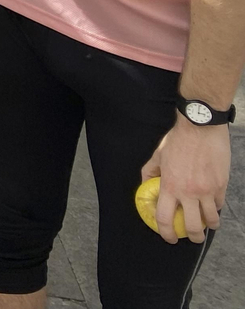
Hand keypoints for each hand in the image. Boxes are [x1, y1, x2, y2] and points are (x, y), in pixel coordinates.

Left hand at [141, 116, 230, 242]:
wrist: (201, 128)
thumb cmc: (178, 140)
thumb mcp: (158, 155)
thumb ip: (151, 172)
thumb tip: (146, 186)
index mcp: (170, 186)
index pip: (164, 218)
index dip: (165, 232)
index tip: (169, 237)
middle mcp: (189, 192)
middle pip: (192, 226)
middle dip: (193, 237)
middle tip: (192, 238)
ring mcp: (208, 190)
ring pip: (211, 219)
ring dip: (209, 225)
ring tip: (206, 225)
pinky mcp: (221, 185)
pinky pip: (219, 204)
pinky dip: (216, 208)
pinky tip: (213, 207)